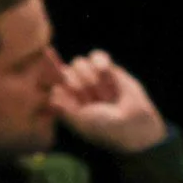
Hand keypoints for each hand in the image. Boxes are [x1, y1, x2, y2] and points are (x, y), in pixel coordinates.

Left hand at [49, 50, 167, 152]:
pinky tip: (106, 72)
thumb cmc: (104, 127)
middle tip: (93, 101)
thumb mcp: (80, 120)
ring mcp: (90, 77)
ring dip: (92, 78)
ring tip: (105, 94)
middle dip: (78, 84)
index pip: (51, 82)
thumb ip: (63, 106)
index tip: (48, 61)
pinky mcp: (107, 68)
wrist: (134, 122)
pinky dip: (100, 62)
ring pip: (80, 62)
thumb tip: (51, 90)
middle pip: (65, 71)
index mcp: (65, 102)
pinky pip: (96, 55)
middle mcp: (75, 88)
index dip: (48, 72)